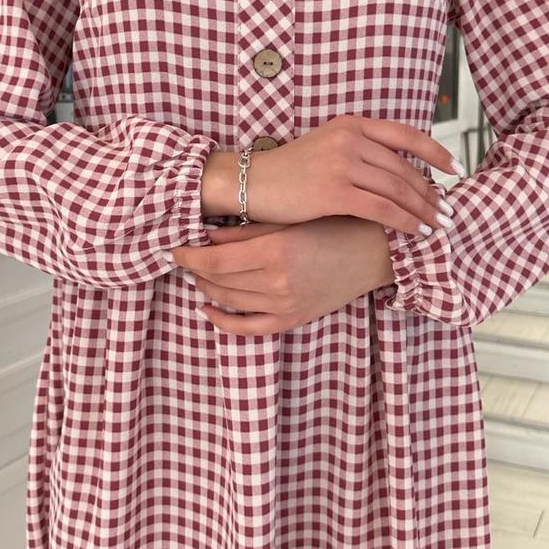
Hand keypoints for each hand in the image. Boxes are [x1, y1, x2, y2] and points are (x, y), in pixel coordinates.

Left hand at [171, 216, 395, 335]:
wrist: (374, 252)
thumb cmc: (333, 225)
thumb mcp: (289, 220)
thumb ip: (247, 230)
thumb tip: (207, 238)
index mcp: (275, 251)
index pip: (215, 261)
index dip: (188, 257)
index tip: (174, 248)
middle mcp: (277, 282)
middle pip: (218, 281)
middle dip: (195, 270)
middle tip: (185, 256)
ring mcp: (285, 306)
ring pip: (229, 301)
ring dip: (207, 288)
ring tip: (197, 273)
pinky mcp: (293, 319)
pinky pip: (249, 328)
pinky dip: (223, 321)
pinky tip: (208, 308)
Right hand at [246, 114, 456, 236]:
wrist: (251, 182)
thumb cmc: (288, 171)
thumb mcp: (326, 147)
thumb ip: (359, 152)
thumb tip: (397, 174)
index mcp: (351, 124)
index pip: (405, 134)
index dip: (435, 152)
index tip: (454, 168)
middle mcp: (349, 139)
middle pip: (404, 169)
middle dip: (431, 193)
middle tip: (449, 212)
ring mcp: (342, 164)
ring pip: (397, 190)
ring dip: (424, 211)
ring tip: (439, 226)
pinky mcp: (334, 191)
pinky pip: (381, 209)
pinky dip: (405, 222)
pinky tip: (417, 233)